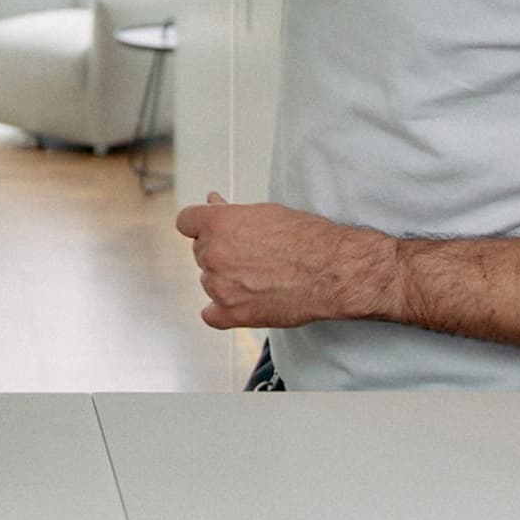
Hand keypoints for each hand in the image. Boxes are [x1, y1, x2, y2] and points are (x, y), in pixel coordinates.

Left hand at [175, 192, 394, 328]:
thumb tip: (213, 204)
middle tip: (249, 254)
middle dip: (220, 252)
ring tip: (259, 276)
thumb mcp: (265, 212)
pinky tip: (237, 303)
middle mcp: (212, 254)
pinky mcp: (232, 313)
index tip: (208, 230)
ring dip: (225, 280)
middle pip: (200, 252)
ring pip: (208, 281)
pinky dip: (222, 311)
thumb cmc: (308, 239)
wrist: (333, 271)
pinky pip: (210, 315)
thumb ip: (231, 212)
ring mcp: (219, 286)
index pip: (186, 222)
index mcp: (217, 224)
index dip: (200, 226)